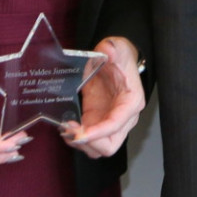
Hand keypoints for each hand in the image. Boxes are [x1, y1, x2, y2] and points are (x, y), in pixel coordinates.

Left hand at [62, 36, 143, 157]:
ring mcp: (109, 122)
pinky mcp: (97, 121)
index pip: (116, 125)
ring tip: (66, 128)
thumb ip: (113, 49)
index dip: (98, 133)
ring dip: (80, 143)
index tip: (80, 134)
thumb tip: (108, 50)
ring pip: (97, 148)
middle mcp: (123, 118)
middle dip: (88, 143)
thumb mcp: (117, 48)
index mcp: (131, 102)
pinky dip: (76, 138)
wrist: (116, 59)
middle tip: (70, 131)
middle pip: (109, 146)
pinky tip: (66, 126)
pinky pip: (88, 140)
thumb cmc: (119, 57)